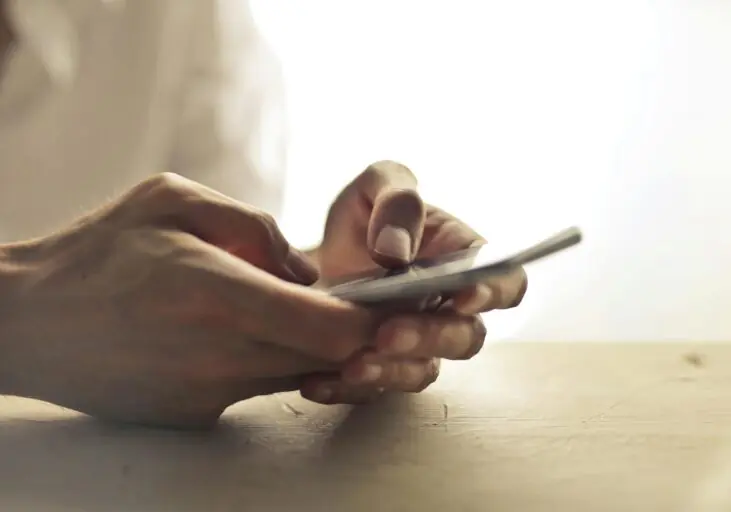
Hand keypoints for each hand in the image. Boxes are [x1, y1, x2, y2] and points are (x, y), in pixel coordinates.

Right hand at [0, 173, 378, 427]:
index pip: (336, 329)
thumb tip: (306, 270)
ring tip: (285, 307)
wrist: (28, 322)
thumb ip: (253, 226)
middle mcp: (222, 355)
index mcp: (221, 295)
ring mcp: (209, 393)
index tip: (383, 298)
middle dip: (352, 332)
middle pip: (329, 358)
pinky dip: (267, 360)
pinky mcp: (196, 414)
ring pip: (298, 374)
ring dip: (310, 345)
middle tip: (350, 299)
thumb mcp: (171, 200)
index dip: (373, 318)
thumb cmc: (97, 252)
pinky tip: (235, 332)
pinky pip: (258, 386)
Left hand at [300, 161, 527, 403]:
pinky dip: (345, 390)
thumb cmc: (361, 218)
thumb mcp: (376, 186)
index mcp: (462, 260)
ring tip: (353, 365)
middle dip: (430, 337)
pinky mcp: (380, 370)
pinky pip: (372, 391)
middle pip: (465, 337)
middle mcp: (448, 310)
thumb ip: (397, 201)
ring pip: (423, 371)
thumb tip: (395, 253)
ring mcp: (416, 345)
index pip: (504, 281)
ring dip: (392, 371)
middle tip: (388, 332)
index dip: (493, 292)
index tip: (462, 297)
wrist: (309, 259)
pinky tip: (315, 382)